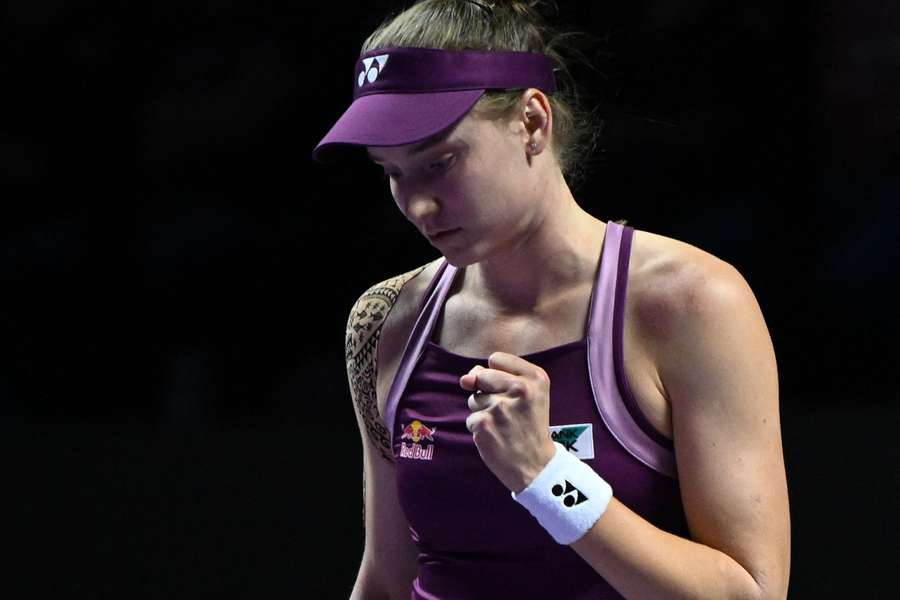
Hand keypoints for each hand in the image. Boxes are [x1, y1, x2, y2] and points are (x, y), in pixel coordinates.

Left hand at [459, 352, 556, 493]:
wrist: (537, 465)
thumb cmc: (530, 426)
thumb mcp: (529, 395)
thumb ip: (497, 376)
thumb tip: (465, 379)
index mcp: (535, 377)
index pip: (495, 359)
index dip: (496, 375)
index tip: (510, 391)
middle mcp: (519, 388)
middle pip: (481, 376)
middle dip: (487, 392)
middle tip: (508, 412)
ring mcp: (500, 407)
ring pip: (473, 398)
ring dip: (482, 411)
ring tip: (504, 425)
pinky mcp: (484, 424)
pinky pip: (471, 419)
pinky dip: (480, 429)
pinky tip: (496, 437)